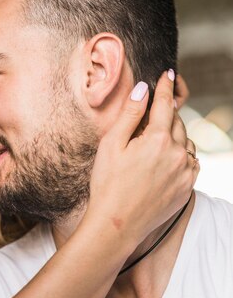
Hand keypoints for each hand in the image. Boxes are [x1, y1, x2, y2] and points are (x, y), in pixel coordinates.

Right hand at [87, 70, 197, 245]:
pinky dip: (181, 155)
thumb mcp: (110, 146)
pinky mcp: (187, 187)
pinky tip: (165, 159)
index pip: (164, 104)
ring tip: (155, 140)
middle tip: (157, 108)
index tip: (168, 74)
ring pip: (185, 142)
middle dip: (167, 113)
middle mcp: (176, 153)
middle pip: (176, 122)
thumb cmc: (107, 184)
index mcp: (156, 140)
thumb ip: (129, 115)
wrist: (116, 224)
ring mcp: (185, 172)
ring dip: (174, 135)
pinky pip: (190, 162)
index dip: (165, 87)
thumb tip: (144, 89)